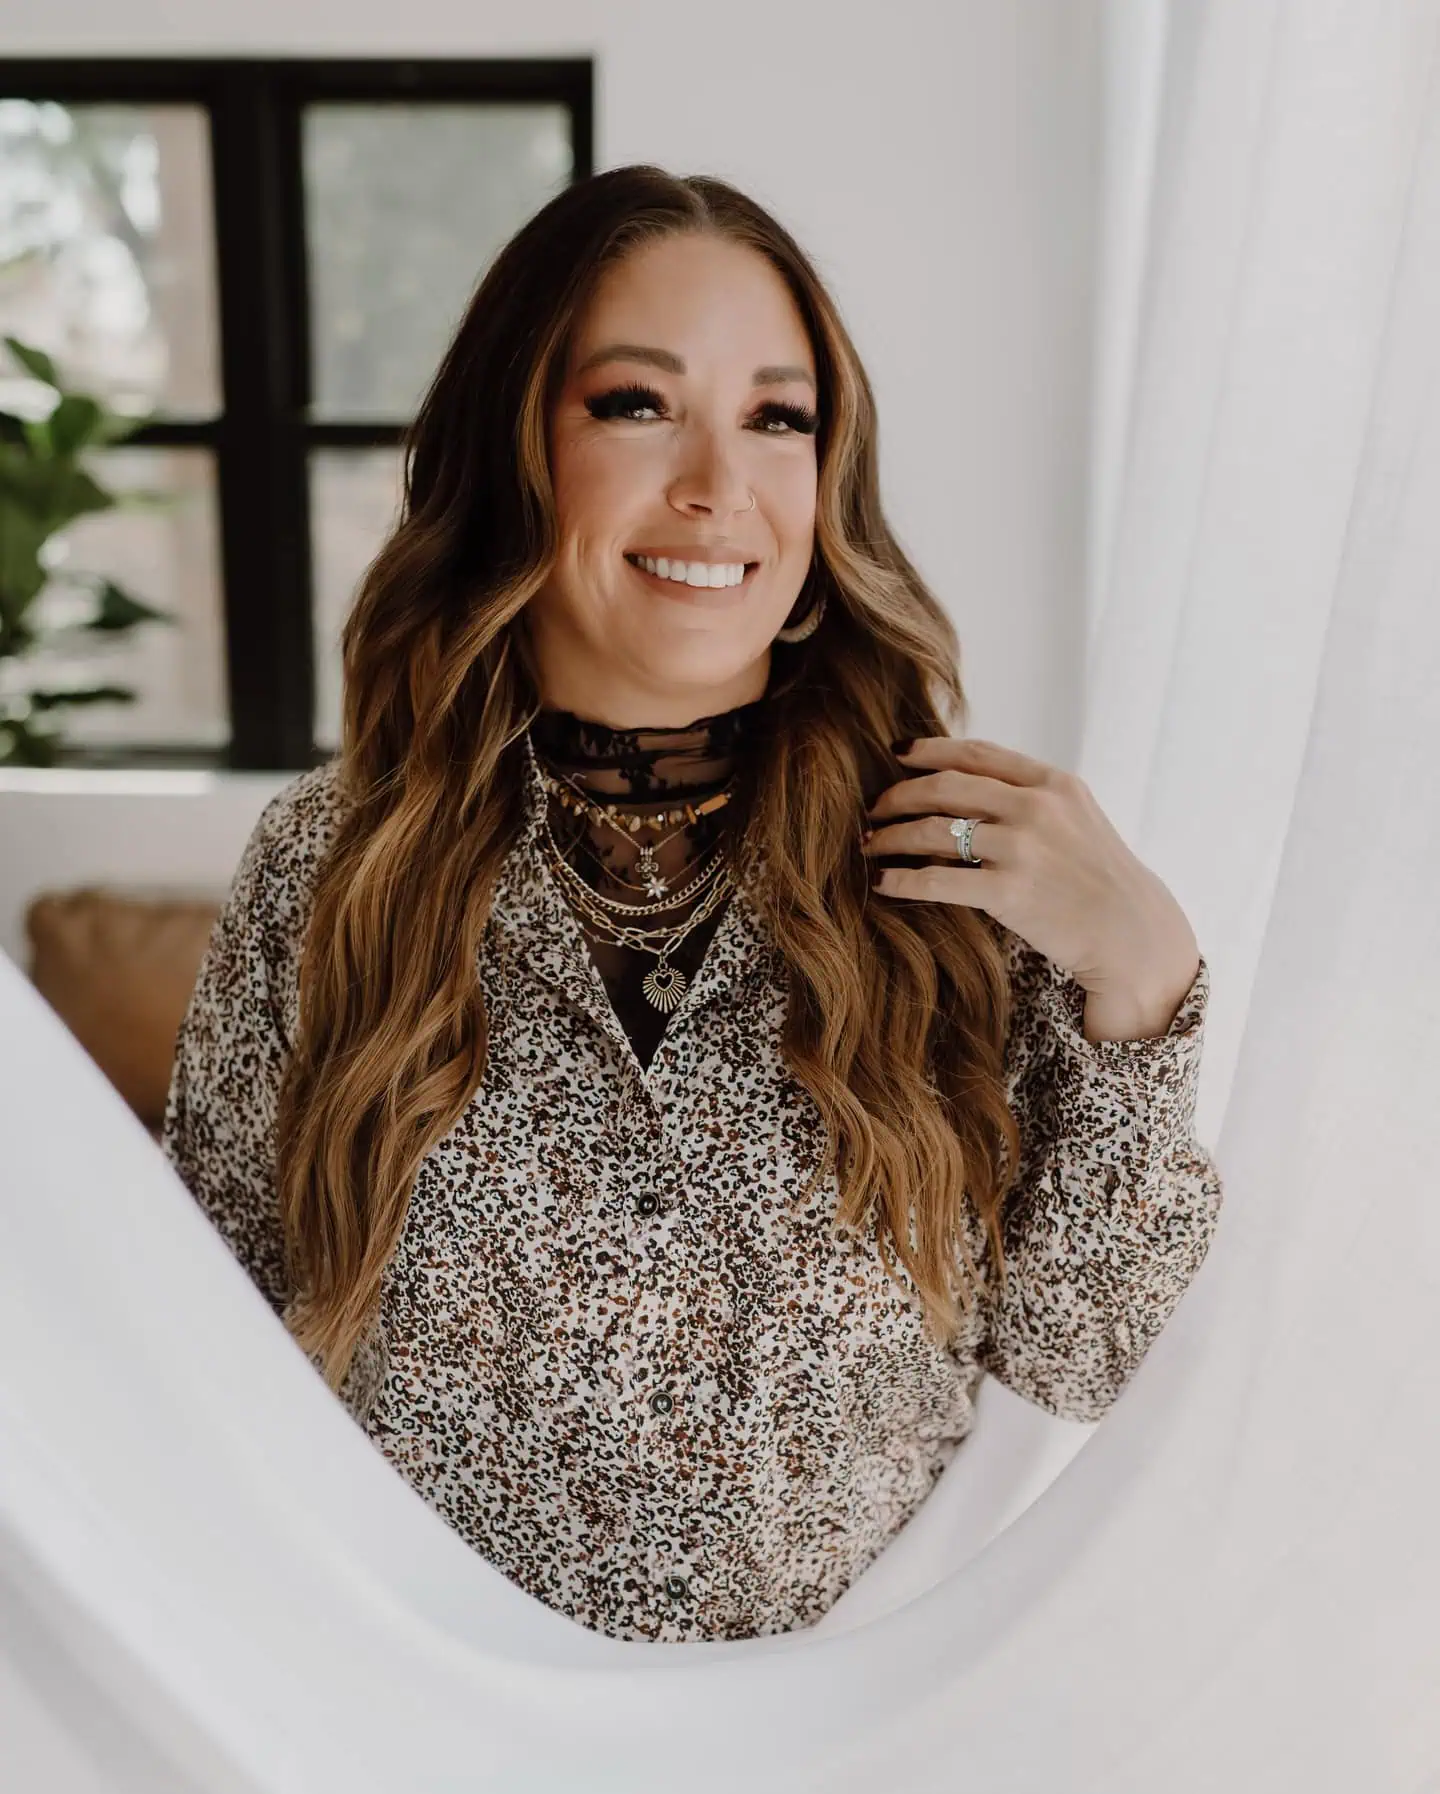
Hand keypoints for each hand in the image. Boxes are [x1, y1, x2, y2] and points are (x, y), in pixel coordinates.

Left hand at [862, 736, 1198, 998]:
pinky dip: (901, 879)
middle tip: (874, 809)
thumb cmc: (1100, 880)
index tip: (898, 753)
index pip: (977, 753)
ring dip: (891, 836)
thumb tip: (968, 788)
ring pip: (933, 830)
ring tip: (869, 845)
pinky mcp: (1010, 893)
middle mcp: (1036, 808)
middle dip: (899, 795)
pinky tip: (881, 883)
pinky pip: (937, 880)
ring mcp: (1023, 849)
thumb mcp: (1079, 819)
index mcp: (1053, 784)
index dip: (930, 749)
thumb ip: (1033, 799)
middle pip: (945, 787)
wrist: (1133, 933)